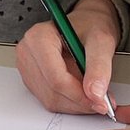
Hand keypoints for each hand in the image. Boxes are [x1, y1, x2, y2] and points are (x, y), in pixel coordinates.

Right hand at [16, 0, 119, 114]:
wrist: (86, 25)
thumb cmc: (90, 26)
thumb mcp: (101, 41)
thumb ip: (99, 67)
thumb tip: (95, 93)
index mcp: (39, 38)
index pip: (56, 78)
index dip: (80, 95)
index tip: (101, 102)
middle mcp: (27, 53)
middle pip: (53, 92)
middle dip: (80, 101)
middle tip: (102, 101)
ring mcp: (27, 67)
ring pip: (51, 100)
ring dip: (76, 104)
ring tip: (94, 95)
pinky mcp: (32, 79)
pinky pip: (50, 100)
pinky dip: (70, 102)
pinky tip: (83, 93)